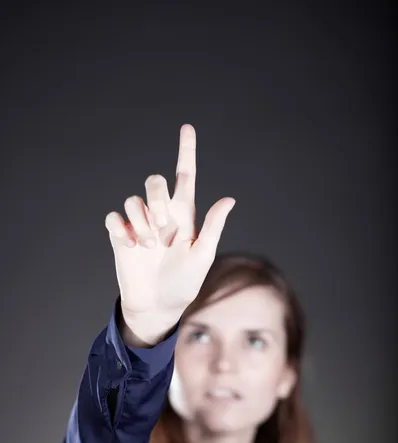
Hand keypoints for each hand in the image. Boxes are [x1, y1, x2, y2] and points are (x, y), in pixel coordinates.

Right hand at [105, 124, 234, 320]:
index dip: (186, 151)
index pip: (185, 176)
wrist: (158, 305)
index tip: (187, 128)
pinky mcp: (121, 235)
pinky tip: (131, 246)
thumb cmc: (185, 282)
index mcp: (183, 214)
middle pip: (154, 181)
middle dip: (157, 199)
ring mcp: (139, 224)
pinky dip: (121, 229)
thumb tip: (229, 199)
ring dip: (142, 223)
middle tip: (164, 231)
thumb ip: (212, 227)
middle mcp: (160, 213)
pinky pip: (114, 218)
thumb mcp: (202, 255)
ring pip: (133, 200)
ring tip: (150, 247)